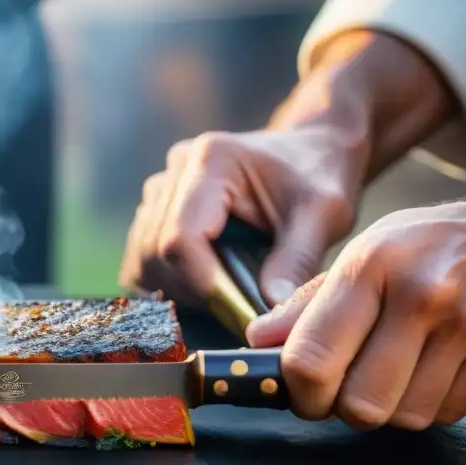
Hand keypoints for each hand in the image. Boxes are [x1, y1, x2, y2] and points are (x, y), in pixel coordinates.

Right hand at [119, 125, 366, 304]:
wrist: (306, 152)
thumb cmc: (318, 177)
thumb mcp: (323, 215)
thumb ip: (297, 260)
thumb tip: (270, 313)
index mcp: (213, 160)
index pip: (182, 235)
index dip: (200, 281)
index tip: (234, 309)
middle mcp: (176, 169)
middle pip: (155, 251)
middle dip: (191, 291)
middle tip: (235, 308)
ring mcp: (160, 188)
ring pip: (142, 259)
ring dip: (176, 290)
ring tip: (223, 296)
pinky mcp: (156, 209)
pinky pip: (143, 259)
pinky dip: (168, 283)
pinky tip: (206, 287)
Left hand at [247, 198, 465, 429]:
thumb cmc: (429, 244)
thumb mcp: (364, 252)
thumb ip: (308, 302)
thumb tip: (258, 343)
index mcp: (372, 265)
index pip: (312, 359)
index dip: (296, 392)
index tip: (298, 392)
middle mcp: (423, 295)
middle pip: (360, 404)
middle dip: (341, 408)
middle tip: (341, 390)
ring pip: (405, 417)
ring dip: (388, 408)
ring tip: (390, 373)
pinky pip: (448, 413)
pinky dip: (430, 404)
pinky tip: (430, 369)